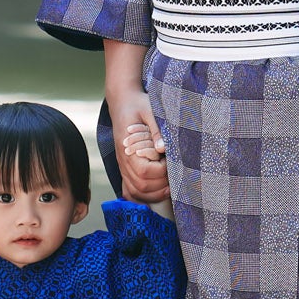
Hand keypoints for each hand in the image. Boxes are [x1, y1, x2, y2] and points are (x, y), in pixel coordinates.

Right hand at [104, 42, 168, 204]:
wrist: (122, 101)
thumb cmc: (138, 104)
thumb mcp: (150, 110)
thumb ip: (157, 130)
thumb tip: (164, 148)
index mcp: (130, 147)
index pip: (146, 172)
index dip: (163, 172)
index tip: (173, 162)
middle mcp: (124, 160)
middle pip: (141, 186)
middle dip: (161, 186)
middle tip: (176, 176)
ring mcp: (123, 165)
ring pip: (134, 191)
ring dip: (153, 195)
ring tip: (169, 188)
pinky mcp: (125, 167)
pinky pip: (129, 189)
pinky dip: (141, 197)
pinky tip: (154, 194)